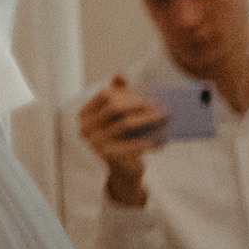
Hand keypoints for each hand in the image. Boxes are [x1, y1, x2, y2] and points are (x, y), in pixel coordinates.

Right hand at [78, 75, 163, 207]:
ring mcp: (96, 144)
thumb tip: (119, 74)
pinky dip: (150, 140)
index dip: (125, 92)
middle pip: (114, 107)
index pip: (104, 95)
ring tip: (164, 117)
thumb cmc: (120, 141)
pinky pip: (134, 144)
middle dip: (138, 104)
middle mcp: (86, 129)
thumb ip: (115, 96)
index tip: (144, 94)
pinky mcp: (110, 157)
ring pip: (126, 124)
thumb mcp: (115, 119)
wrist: (121, 174)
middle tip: (157, 105)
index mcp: (84, 116)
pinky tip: (161, 138)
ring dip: (148, 119)